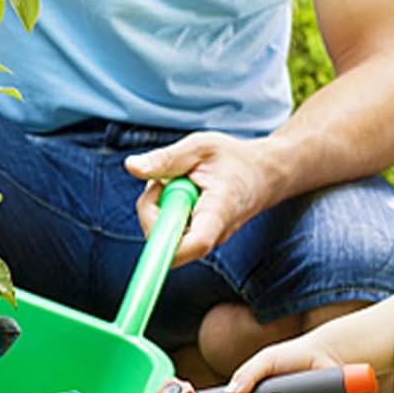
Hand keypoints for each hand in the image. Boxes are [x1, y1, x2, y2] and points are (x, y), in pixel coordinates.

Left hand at [125, 131, 275, 264]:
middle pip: (165, 241)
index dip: (168, 246)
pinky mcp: (195, 240)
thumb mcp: (200, 146)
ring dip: (158, 207)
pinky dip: (165, 210)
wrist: (263, 174)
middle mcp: (213, 234)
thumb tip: (131, 166)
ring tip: (180, 182)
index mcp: (219, 211)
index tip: (151, 229)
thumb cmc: (233, 158)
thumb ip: (166, 158)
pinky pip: (167, 231)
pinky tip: (181, 194)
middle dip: (152, 208)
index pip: (196, 243)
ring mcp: (204, 240)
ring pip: (162, 235)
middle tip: (164, 179)